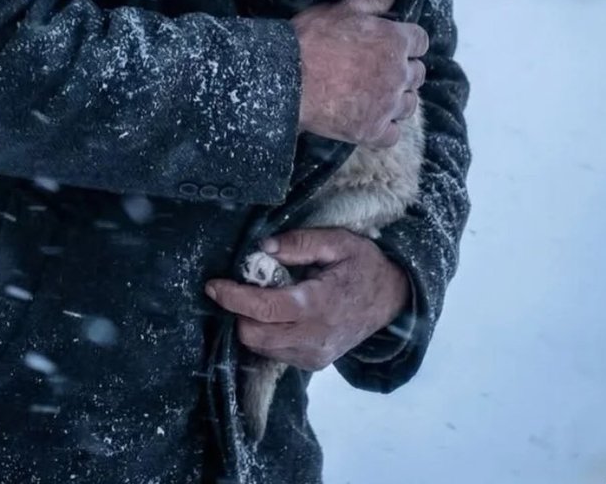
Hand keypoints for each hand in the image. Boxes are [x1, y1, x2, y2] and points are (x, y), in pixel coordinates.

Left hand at [205, 227, 410, 370]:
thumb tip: (264, 248)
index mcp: (319, 304)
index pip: (264, 309)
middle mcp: (314, 337)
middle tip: (239, 285)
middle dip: (238, 312)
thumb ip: (300, 243)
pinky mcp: (313, 363)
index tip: (213, 285)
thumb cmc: (363, 265)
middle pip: (255, 335)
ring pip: (261, 348)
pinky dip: (265, 333)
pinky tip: (276, 312)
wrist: (392, 299)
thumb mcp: (337, 242)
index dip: (233, 298)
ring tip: (262, 296)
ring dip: (250, 323)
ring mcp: (314, 355)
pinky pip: (275, 353)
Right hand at [292, 0, 425, 147]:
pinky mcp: (373, 131)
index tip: (391, 44)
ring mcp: (388, 105)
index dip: (407, 42)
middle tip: (378, 70)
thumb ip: (371, 1)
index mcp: (395, 41)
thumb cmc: (311, 39)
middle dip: (402, 70)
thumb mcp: (340, 9)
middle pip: (417, 74)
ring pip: (408, 104)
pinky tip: (369, 118)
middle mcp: (398, 74)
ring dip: (396, 99)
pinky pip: (393, 134)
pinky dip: (385, 128)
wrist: (286, 79)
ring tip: (374, 95)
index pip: (420, 42)